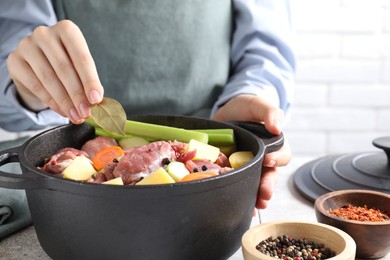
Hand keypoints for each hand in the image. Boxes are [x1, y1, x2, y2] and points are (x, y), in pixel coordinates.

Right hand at [7, 20, 103, 123]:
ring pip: (49, 78)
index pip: (82, 58)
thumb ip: (88, 81)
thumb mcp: (79, 67)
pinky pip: (35, 85)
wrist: (36, 63)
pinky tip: (62, 111)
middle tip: (86, 112)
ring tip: (75, 115)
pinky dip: (51, 101)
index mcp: (67, 30)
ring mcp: (27, 45)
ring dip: (65, 101)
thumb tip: (96, 101)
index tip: (96, 99)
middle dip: (77, 94)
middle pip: (65, 68)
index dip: (90, 81)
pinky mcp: (15, 60)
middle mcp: (45, 33)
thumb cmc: (65, 64)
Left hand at [213, 94, 291, 208]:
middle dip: (268, 185)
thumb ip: (269, 112)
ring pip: (257, 184)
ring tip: (256, 205)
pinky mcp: (234, 170)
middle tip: (265, 194)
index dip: (277, 159)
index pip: (282, 155)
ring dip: (258, 196)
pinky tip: (240, 205)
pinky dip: (241, 196)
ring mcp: (249, 166)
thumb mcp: (257, 105)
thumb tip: (277, 127)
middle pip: (271, 175)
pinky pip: (240, 185)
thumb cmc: (247, 108)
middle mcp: (264, 158)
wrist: (227, 112)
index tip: (267, 160)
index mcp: (274, 144)